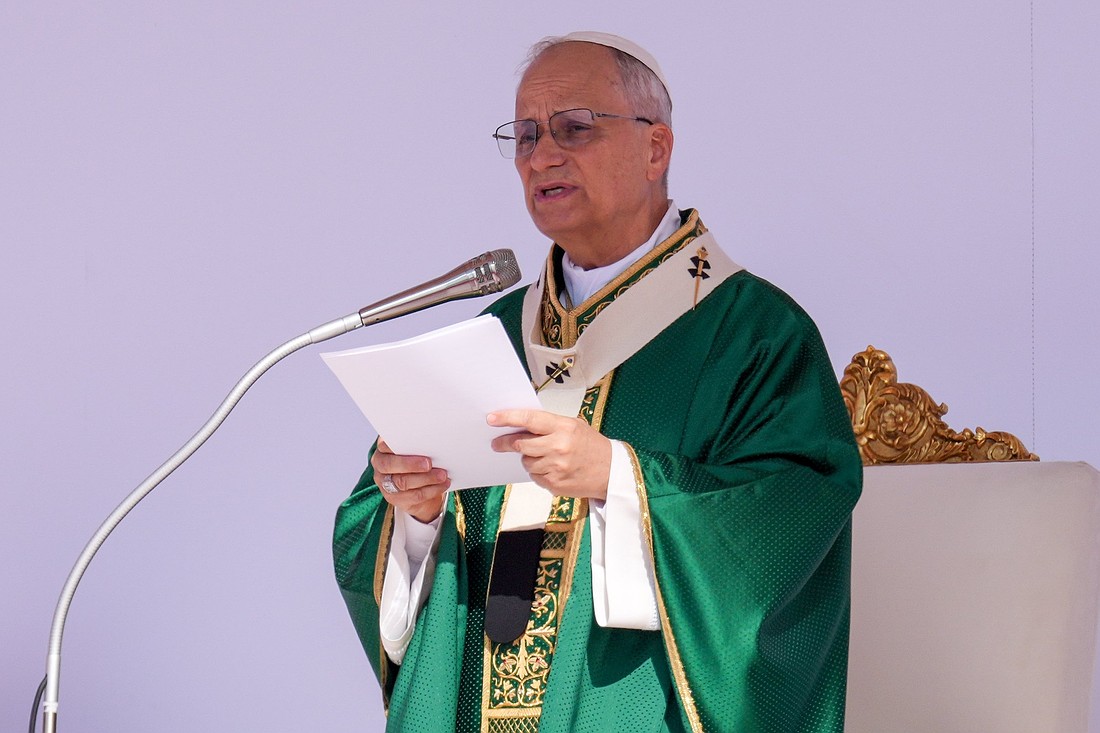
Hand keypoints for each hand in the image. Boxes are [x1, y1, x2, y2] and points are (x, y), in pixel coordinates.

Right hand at [371, 439, 448, 522]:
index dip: (396, 445)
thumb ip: (417, 446)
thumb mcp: (416, 450)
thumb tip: (431, 442)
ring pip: (403, 482)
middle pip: (389, 465)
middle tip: (429, 463)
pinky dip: (431, 490)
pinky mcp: (395, 499)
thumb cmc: (418, 461)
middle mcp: (380, 466)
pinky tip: (443, 484)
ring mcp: (385, 484)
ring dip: (426, 478)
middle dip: (411, 464)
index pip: (383, 446)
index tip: (414, 444)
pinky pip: (414, 496)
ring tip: (442, 475)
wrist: (420, 487)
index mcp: (383, 450)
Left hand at [488, 409, 610, 499]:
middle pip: (521, 444)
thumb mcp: (574, 426)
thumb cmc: (590, 445)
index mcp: (564, 428)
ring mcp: (556, 468)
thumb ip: (549, 425)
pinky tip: (552, 469)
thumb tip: (519, 426)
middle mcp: (559, 447)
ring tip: (544, 456)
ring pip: (526, 462)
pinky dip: (538, 472)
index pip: (530, 420)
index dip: (508, 418)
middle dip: (506, 443)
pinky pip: (534, 476)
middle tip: (496, 443)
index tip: (491, 418)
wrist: (611, 472)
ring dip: (528, 458)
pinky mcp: (554, 484)